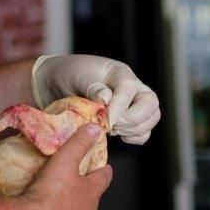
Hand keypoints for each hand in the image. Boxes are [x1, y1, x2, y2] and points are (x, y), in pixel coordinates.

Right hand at [21, 123, 112, 209]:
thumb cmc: (51, 190)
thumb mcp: (65, 160)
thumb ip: (79, 143)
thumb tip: (96, 128)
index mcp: (92, 193)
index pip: (104, 178)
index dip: (104, 170)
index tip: (105, 165)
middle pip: (92, 197)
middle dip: (87, 188)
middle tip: (78, 178)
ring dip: (74, 205)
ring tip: (62, 196)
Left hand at [31, 54, 160, 144]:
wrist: (58, 82)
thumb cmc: (69, 74)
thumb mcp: (77, 76)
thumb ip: (92, 87)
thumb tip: (107, 99)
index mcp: (119, 72)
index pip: (128, 89)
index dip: (120, 106)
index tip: (107, 120)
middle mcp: (132, 86)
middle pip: (151, 104)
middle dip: (133, 119)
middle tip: (111, 126)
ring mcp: (133, 102)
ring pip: (151, 118)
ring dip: (134, 129)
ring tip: (111, 129)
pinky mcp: (129, 118)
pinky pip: (143, 131)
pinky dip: (135, 137)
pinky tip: (118, 135)